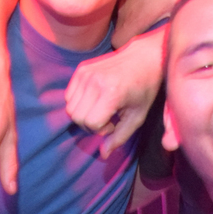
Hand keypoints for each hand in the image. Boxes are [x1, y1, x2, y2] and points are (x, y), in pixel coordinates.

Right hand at [65, 31, 163, 158]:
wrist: (143, 58)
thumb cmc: (143, 90)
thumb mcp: (137, 117)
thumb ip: (120, 137)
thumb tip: (104, 155)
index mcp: (111, 93)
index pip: (91, 123)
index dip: (101, 130)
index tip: (114, 124)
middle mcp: (95, 81)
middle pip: (77, 117)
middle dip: (90, 125)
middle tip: (108, 118)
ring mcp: (86, 73)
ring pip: (70, 108)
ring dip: (84, 114)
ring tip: (103, 109)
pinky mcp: (81, 69)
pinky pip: (69, 96)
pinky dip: (79, 103)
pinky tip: (97, 99)